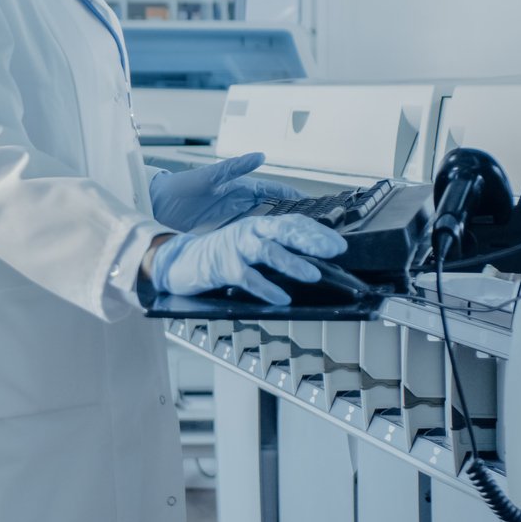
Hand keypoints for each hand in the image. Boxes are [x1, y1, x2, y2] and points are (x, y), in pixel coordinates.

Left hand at [148, 152, 302, 232]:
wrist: (158, 204)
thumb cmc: (181, 186)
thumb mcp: (209, 176)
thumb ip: (234, 168)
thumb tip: (259, 156)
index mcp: (239, 185)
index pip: (271, 190)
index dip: (290, 196)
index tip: (311, 203)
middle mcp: (239, 199)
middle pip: (271, 207)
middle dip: (289, 214)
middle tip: (309, 227)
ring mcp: (232, 214)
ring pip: (261, 221)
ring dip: (276, 229)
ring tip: (294, 239)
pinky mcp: (223, 228)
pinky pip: (246, 233)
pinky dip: (258, 238)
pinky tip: (267, 248)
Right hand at [150, 214, 347, 303]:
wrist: (180, 260)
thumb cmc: (220, 256)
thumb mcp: (251, 247)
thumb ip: (275, 249)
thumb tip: (312, 262)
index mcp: (259, 225)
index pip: (294, 223)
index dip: (318, 233)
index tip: (340, 245)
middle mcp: (249, 231)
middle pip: (284, 230)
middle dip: (311, 240)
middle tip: (334, 251)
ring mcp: (235, 247)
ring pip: (268, 251)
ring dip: (292, 263)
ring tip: (313, 275)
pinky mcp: (222, 266)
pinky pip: (248, 278)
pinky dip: (266, 289)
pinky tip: (282, 298)